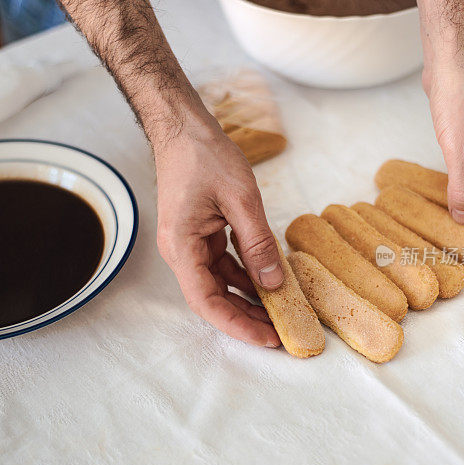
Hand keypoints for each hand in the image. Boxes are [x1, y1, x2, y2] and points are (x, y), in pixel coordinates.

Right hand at [153, 98, 282, 346]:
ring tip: (280, 310)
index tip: (267, 338)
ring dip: (247, 298)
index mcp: (181, 246)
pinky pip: (223, 264)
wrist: (184, 127)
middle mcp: (181, 251)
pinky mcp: (200, 234)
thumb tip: (274, 282)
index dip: (237, 325)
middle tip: (281, 331)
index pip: (206, 301)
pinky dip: (246, 274)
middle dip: (246, 317)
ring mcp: (189, 243)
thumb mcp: (240, 198)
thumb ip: (258, 243)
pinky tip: (269, 278)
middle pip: (213, 298)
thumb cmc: (204, 155)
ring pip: (219, 283)